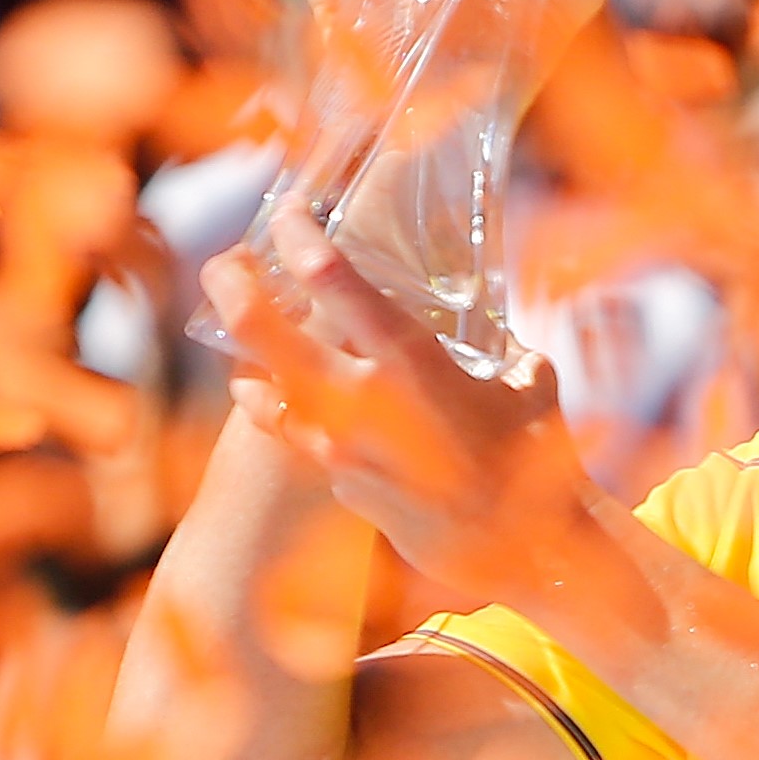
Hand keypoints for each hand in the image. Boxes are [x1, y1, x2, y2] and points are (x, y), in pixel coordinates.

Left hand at [201, 213, 599, 601]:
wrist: (523, 549)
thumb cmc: (534, 454)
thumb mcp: (524, 375)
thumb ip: (492, 338)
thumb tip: (487, 309)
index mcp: (409, 359)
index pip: (332, 278)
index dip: (297, 234)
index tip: (288, 210)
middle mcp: (361, 400)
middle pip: (260, 329)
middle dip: (230, 285)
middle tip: (224, 262)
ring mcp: (339, 447)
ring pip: (259, 385)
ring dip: (246, 351)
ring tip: (241, 324)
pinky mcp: (335, 481)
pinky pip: (289, 431)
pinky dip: (274, 402)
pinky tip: (272, 386)